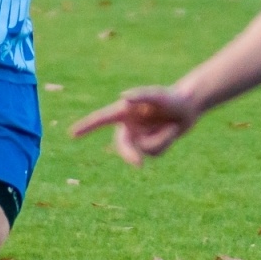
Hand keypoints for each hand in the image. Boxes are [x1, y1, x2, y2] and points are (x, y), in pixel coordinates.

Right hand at [70, 86, 200, 165]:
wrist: (188, 108)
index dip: (86, 126)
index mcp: (125, 112)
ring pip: (143, 151)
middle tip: (139, 165)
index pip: (101, 119)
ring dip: (160, 141)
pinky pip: (154, 154)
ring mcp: (139, 137)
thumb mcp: (158, 95)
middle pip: (122, 146)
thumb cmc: (171, 97)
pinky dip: (165, 144)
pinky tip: (171, 133)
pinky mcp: (149, 146)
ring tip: (171, 128)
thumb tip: (123, 97)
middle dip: (131, 155)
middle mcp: (129, 125)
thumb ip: (141, 94)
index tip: (71, 134)